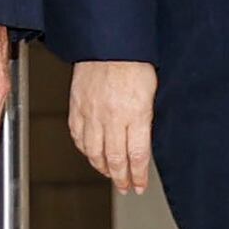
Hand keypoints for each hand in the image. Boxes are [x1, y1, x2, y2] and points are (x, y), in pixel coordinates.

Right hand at [66, 58, 157, 194]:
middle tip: (125, 187)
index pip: (136, 156)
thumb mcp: (152, 93)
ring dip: (102, 167)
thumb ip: (146, 120)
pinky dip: (84, 149)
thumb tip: (145, 142)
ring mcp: (91, 113)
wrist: (108, 41)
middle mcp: (112, 117)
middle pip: (115, 159)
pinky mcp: (77, 106)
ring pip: (94, 152)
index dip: (138, 176)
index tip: (140, 185)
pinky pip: (78, 136)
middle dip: (121, 178)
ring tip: (109, 174)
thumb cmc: (134, 61)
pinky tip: (90, 153)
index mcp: (135, 114)